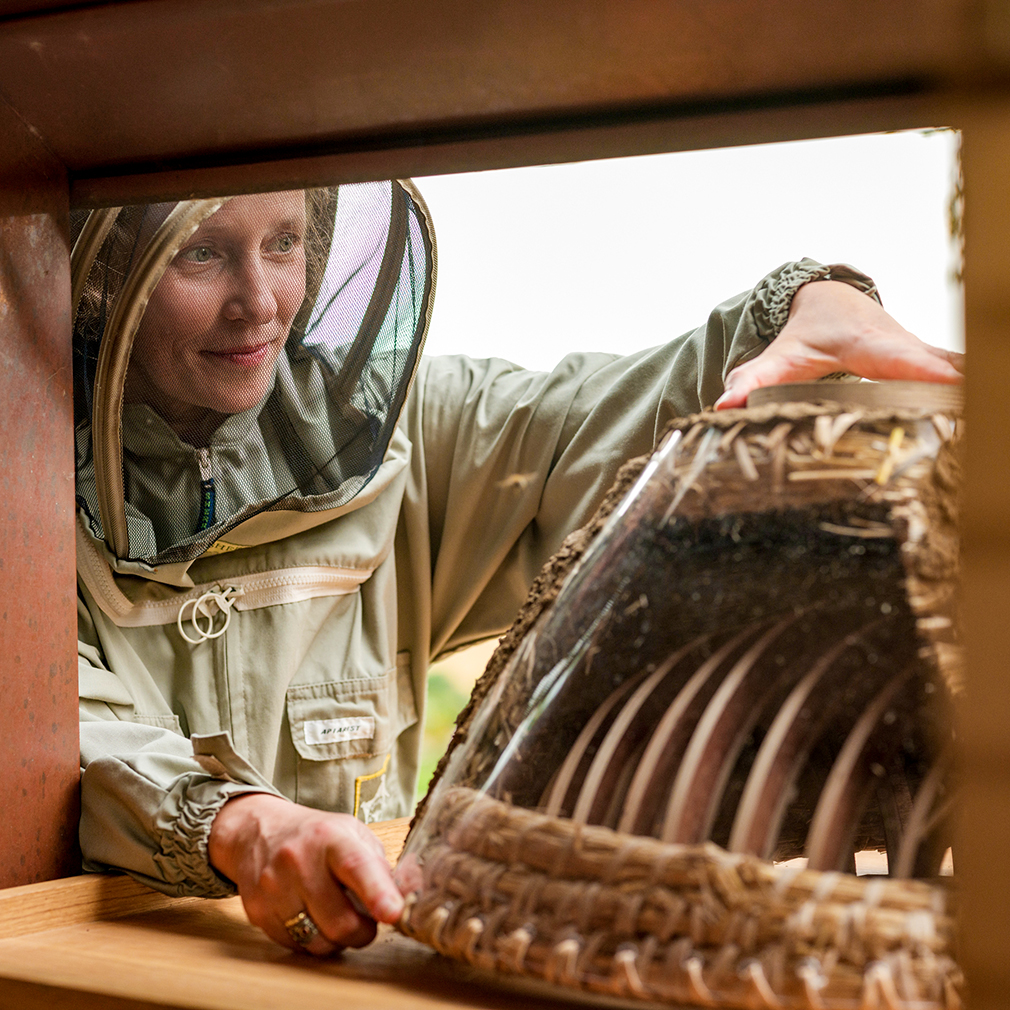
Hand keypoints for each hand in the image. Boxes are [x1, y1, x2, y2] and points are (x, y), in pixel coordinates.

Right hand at [208, 792, 403, 954]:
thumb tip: (408, 894)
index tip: (393, 912)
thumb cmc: (315, 835)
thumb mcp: (350, 833)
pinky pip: (296, 946)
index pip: (356, 866)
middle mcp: (298, 861)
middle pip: (340, 921)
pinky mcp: (258, 912)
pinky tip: (311, 917)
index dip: (377, 892)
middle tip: (366, 922)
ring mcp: (274, 888)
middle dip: (362, 931)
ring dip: (337, 940)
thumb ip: (379, 864)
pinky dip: (311, 940)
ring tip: (337, 917)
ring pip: (318, 941)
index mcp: (330, 838)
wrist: (256, 831)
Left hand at [715, 279, 963, 408]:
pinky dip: (974, 391)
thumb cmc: (803, 334)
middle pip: (944, 367)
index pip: (902, 361)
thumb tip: (724, 406)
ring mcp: (924, 351)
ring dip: (972, 390)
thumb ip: (752, 381)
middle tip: (979, 417)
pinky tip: (983, 421)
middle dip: (965, 387)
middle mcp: (905, 344)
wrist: (829, 301)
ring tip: (985, 424)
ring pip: (960, 370)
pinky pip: (963, 376)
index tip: (953, 386)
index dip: (927, 374)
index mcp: (869, 344)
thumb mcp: (777, 358)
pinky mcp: (934, 361)